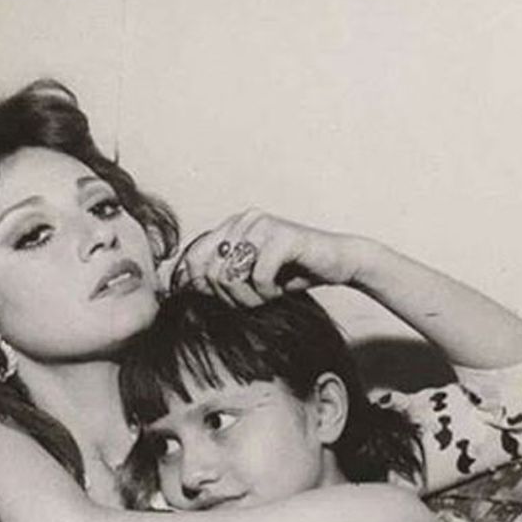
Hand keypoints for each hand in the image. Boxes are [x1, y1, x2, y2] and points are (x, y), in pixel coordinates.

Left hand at [171, 208, 375, 306]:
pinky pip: (259, 277)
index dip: (198, 286)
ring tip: (267, 295)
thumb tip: (183, 289)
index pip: (192, 258)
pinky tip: (281, 289)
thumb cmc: (291, 273)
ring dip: (249, 298)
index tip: (218, 302)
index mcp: (231, 226)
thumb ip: (220, 278)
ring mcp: (262, 225)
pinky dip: (268, 292)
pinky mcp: (283, 235)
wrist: (338, 263)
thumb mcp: (249, 278)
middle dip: (230, 298)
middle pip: (210, 273)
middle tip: (253, 301)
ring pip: (231, 276)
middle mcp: (243, 220)